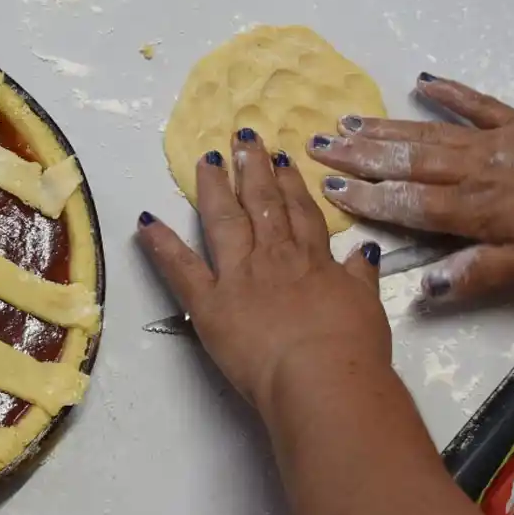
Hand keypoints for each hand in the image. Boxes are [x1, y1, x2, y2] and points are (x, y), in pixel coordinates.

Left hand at [137, 129, 391, 416]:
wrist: (322, 376)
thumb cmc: (351, 350)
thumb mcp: (367, 306)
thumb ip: (360, 277)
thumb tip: (364, 253)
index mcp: (312, 260)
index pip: (301, 212)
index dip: (290, 183)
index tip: (282, 158)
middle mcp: (274, 257)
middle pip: (263, 204)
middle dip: (252, 168)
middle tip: (243, 138)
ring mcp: (239, 276)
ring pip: (225, 221)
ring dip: (215, 187)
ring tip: (207, 159)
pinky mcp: (210, 303)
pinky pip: (181, 268)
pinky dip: (161, 244)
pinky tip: (146, 222)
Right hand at [312, 75, 513, 302]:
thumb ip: (476, 273)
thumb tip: (424, 286)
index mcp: (473, 209)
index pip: (408, 204)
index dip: (367, 198)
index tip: (329, 188)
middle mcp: (473, 171)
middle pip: (407, 163)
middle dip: (360, 155)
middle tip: (318, 144)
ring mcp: (494, 142)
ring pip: (429, 135)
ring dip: (386, 128)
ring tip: (348, 121)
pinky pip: (476, 105)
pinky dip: (448, 94)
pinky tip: (422, 82)